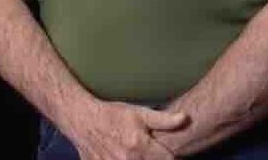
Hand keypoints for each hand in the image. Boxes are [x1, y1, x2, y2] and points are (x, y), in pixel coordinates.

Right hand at [65, 100, 188, 159]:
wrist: (82, 119)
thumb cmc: (111, 115)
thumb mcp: (138, 113)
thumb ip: (163, 119)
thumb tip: (185, 118)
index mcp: (141, 147)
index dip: (169, 155)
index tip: (165, 150)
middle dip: (155, 158)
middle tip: (147, 149)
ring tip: (134, 151)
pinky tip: (122, 155)